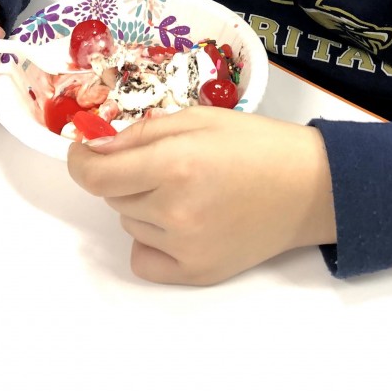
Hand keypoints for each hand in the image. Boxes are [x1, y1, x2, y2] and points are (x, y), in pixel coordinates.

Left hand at [68, 108, 336, 284]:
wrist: (310, 187)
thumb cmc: (257, 143)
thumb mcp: (200, 119)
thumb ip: (142, 133)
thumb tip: (96, 148)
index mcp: (175, 164)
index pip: (96, 176)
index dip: (81, 162)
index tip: (84, 152)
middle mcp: (174, 210)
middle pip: (114, 197)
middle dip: (127, 176)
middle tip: (167, 164)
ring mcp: (185, 247)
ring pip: (129, 223)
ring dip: (143, 205)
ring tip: (187, 190)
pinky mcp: (197, 273)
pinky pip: (143, 258)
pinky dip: (150, 241)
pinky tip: (178, 224)